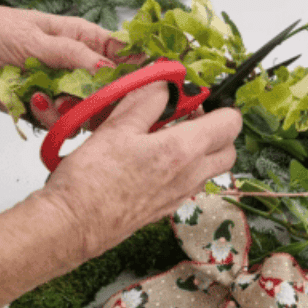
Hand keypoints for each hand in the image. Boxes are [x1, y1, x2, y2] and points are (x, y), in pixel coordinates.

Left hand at [0, 1, 145, 134]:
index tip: (144, 82)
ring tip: (50, 98)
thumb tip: (106, 70)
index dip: (136, 68)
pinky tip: (32, 101)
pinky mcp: (46, 110)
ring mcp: (63, 90)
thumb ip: (73, 55)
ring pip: (89, 112)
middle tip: (91, 99)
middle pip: (111, 90)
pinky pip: (62, 122)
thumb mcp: (34, 36)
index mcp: (81, 39)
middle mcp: (77, 67)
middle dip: (104, 99)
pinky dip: (49, 116)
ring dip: (73, 111)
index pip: (120, 54)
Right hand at [38, 81, 242, 259]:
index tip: (192, 100)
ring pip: (210, 170)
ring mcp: (181, 197)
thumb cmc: (92, 178)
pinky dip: (183, 170)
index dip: (218, 106)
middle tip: (184, 119)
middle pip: (229, 151)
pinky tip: (152, 162)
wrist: (76, 224)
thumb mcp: (118, 126)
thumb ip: (148, 99)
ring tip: (165, 138)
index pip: (231, 123)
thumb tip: (167, 82)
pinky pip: (190, 185)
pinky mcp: (167, 209)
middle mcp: (190, 177)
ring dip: (200, 151)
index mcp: (183, 150)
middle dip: (217, 131)